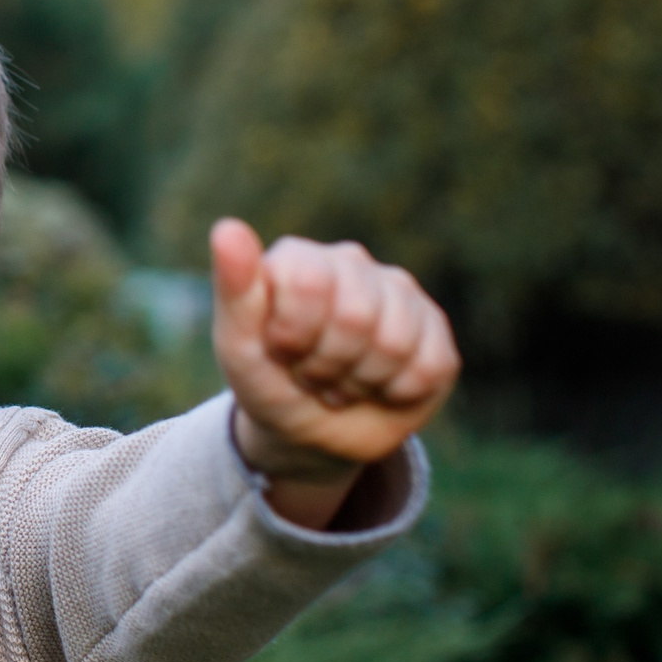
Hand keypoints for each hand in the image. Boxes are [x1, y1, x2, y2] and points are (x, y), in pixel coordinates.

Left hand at [210, 219, 459, 511]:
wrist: (310, 433)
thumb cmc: (268, 382)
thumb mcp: (239, 347)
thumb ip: (234, 290)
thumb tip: (227, 228)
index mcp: (299, 258)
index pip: (309, 283)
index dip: (292, 335)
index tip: (279, 349)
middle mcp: (351, 262)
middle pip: (356, 316)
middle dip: (326, 363)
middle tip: (310, 372)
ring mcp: (399, 291)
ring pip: (395, 342)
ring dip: (359, 381)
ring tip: (340, 380)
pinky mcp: (434, 328)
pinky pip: (428, 366)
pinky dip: (395, 392)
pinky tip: (379, 386)